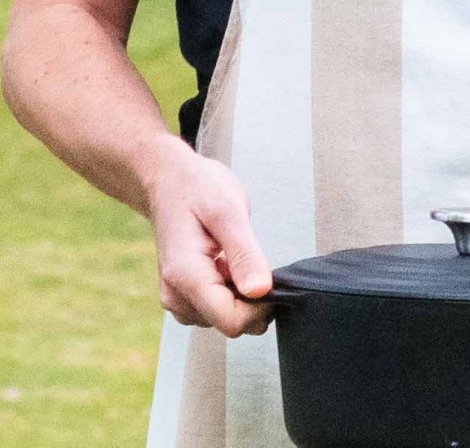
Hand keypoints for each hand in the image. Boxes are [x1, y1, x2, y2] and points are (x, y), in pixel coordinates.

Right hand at [145, 135, 273, 337]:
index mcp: (185, 276)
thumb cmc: (196, 188)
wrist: (167, 180)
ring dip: (239, 293)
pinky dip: (228, 290)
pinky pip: (215, 308)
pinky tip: (223, 261)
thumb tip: (261, 291)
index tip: (269, 277)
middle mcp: (176, 296)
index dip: (260, 306)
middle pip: (230, 323)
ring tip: (230, 254)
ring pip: (225, 318)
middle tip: (247, 256)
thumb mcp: (228, 210)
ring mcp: (176, 299)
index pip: (232, 321)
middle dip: (250, 298)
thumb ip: (245, 254)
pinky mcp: (182, 297)